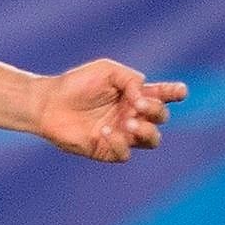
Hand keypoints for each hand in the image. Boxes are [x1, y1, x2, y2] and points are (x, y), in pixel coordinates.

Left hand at [34, 59, 185, 162]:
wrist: (47, 103)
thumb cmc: (76, 84)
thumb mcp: (107, 71)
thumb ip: (131, 79)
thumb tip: (144, 97)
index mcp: (136, 95)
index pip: (164, 96)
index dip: (176, 93)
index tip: (177, 91)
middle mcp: (133, 115)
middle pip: (161, 117)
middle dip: (156, 110)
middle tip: (138, 105)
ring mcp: (123, 134)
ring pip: (152, 140)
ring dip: (145, 131)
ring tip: (128, 122)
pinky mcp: (107, 149)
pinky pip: (125, 154)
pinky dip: (119, 143)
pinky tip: (105, 131)